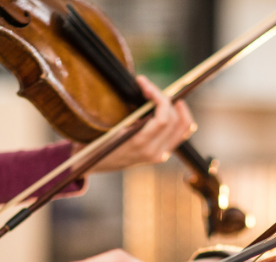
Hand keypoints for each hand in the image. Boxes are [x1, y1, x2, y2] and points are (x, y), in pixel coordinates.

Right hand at [72, 76, 195, 172]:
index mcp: (138, 144)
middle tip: (148, 87)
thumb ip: (127, 113)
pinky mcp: (160, 155)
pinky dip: (180, 118)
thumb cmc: (95, 141)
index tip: (144, 83)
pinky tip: (173, 107)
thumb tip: (145, 88)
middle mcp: (152, 151)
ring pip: (183, 127)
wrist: (92, 164)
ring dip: (176, 107)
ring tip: (163, 95)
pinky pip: (180, 134)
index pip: (163, 118)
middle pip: (174, 119)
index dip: (158, 96)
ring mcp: (159, 155)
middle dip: (165, 98)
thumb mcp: (104, 126)